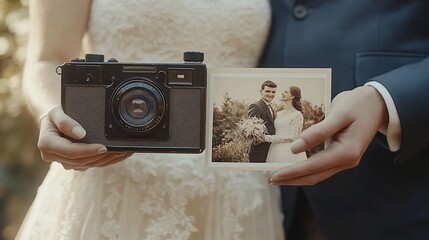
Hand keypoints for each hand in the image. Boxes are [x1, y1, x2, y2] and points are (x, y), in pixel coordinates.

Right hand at [37, 106, 132, 169]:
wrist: (52, 122)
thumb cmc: (53, 116)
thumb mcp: (55, 112)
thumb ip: (65, 121)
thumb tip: (81, 134)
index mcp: (47, 145)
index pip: (71, 151)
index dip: (88, 150)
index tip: (103, 147)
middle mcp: (53, 157)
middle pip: (81, 160)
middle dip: (101, 156)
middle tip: (118, 150)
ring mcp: (64, 162)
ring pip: (88, 165)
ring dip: (106, 160)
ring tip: (122, 152)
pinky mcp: (74, 164)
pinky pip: (90, 164)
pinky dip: (105, 161)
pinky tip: (117, 156)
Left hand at [269, 86, 387, 184]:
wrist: (378, 103)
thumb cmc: (359, 104)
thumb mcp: (339, 113)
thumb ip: (318, 132)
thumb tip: (296, 147)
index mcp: (347, 152)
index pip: (313, 166)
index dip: (292, 172)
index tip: (274, 174)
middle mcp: (347, 160)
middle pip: (314, 176)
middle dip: (291, 179)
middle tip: (271, 179)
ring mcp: (345, 160)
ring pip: (318, 174)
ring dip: (298, 176)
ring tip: (279, 176)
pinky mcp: (342, 155)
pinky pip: (321, 166)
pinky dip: (306, 169)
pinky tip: (294, 166)